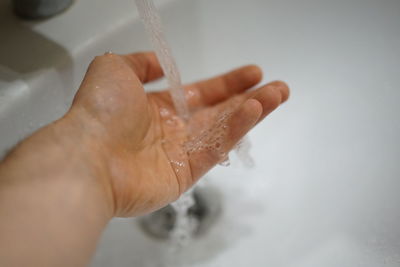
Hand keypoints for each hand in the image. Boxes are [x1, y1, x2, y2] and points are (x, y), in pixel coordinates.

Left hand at [68, 52, 288, 216]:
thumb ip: (140, 63)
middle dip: (248, 98)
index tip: (251, 73)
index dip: (226, 83)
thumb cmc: (99, 111)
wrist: (88, 155)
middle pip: (218, 113)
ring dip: (252, 112)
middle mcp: (172, 131)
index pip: (200, 94)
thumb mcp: (115, 69)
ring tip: (278, 95)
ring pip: (223, 130)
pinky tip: (254, 111)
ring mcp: (179, 154)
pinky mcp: (184, 175)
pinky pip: (215, 150)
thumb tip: (160, 64)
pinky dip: (236, 131)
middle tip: (277, 87)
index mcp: (158, 108)